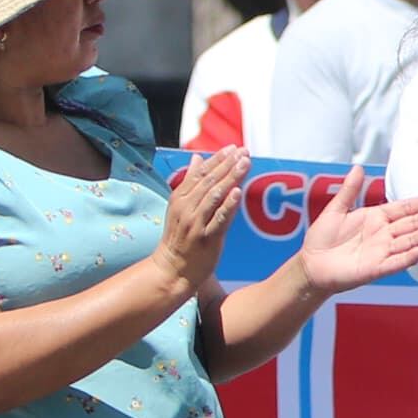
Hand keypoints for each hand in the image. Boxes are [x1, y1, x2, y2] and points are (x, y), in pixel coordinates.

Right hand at [155, 148, 245, 290]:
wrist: (172, 269)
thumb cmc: (179, 237)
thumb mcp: (180, 206)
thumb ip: (190, 182)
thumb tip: (197, 158)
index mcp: (180, 198)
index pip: (200, 173)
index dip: (218, 159)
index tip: (233, 148)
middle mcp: (187, 208)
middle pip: (209, 181)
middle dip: (228, 164)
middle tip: (244, 151)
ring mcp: (196, 223)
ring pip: (215, 196)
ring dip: (231, 178)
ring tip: (245, 164)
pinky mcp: (206, 238)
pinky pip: (219, 219)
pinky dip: (228, 205)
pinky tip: (238, 192)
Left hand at [299, 168, 417, 295]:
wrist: (311, 264)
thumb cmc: (323, 238)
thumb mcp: (336, 209)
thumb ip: (349, 190)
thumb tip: (357, 167)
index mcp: (377, 218)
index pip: (405, 209)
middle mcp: (383, 235)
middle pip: (413, 225)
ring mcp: (381, 252)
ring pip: (409, 242)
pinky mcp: (374, 269)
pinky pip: (393, 263)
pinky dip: (406, 258)